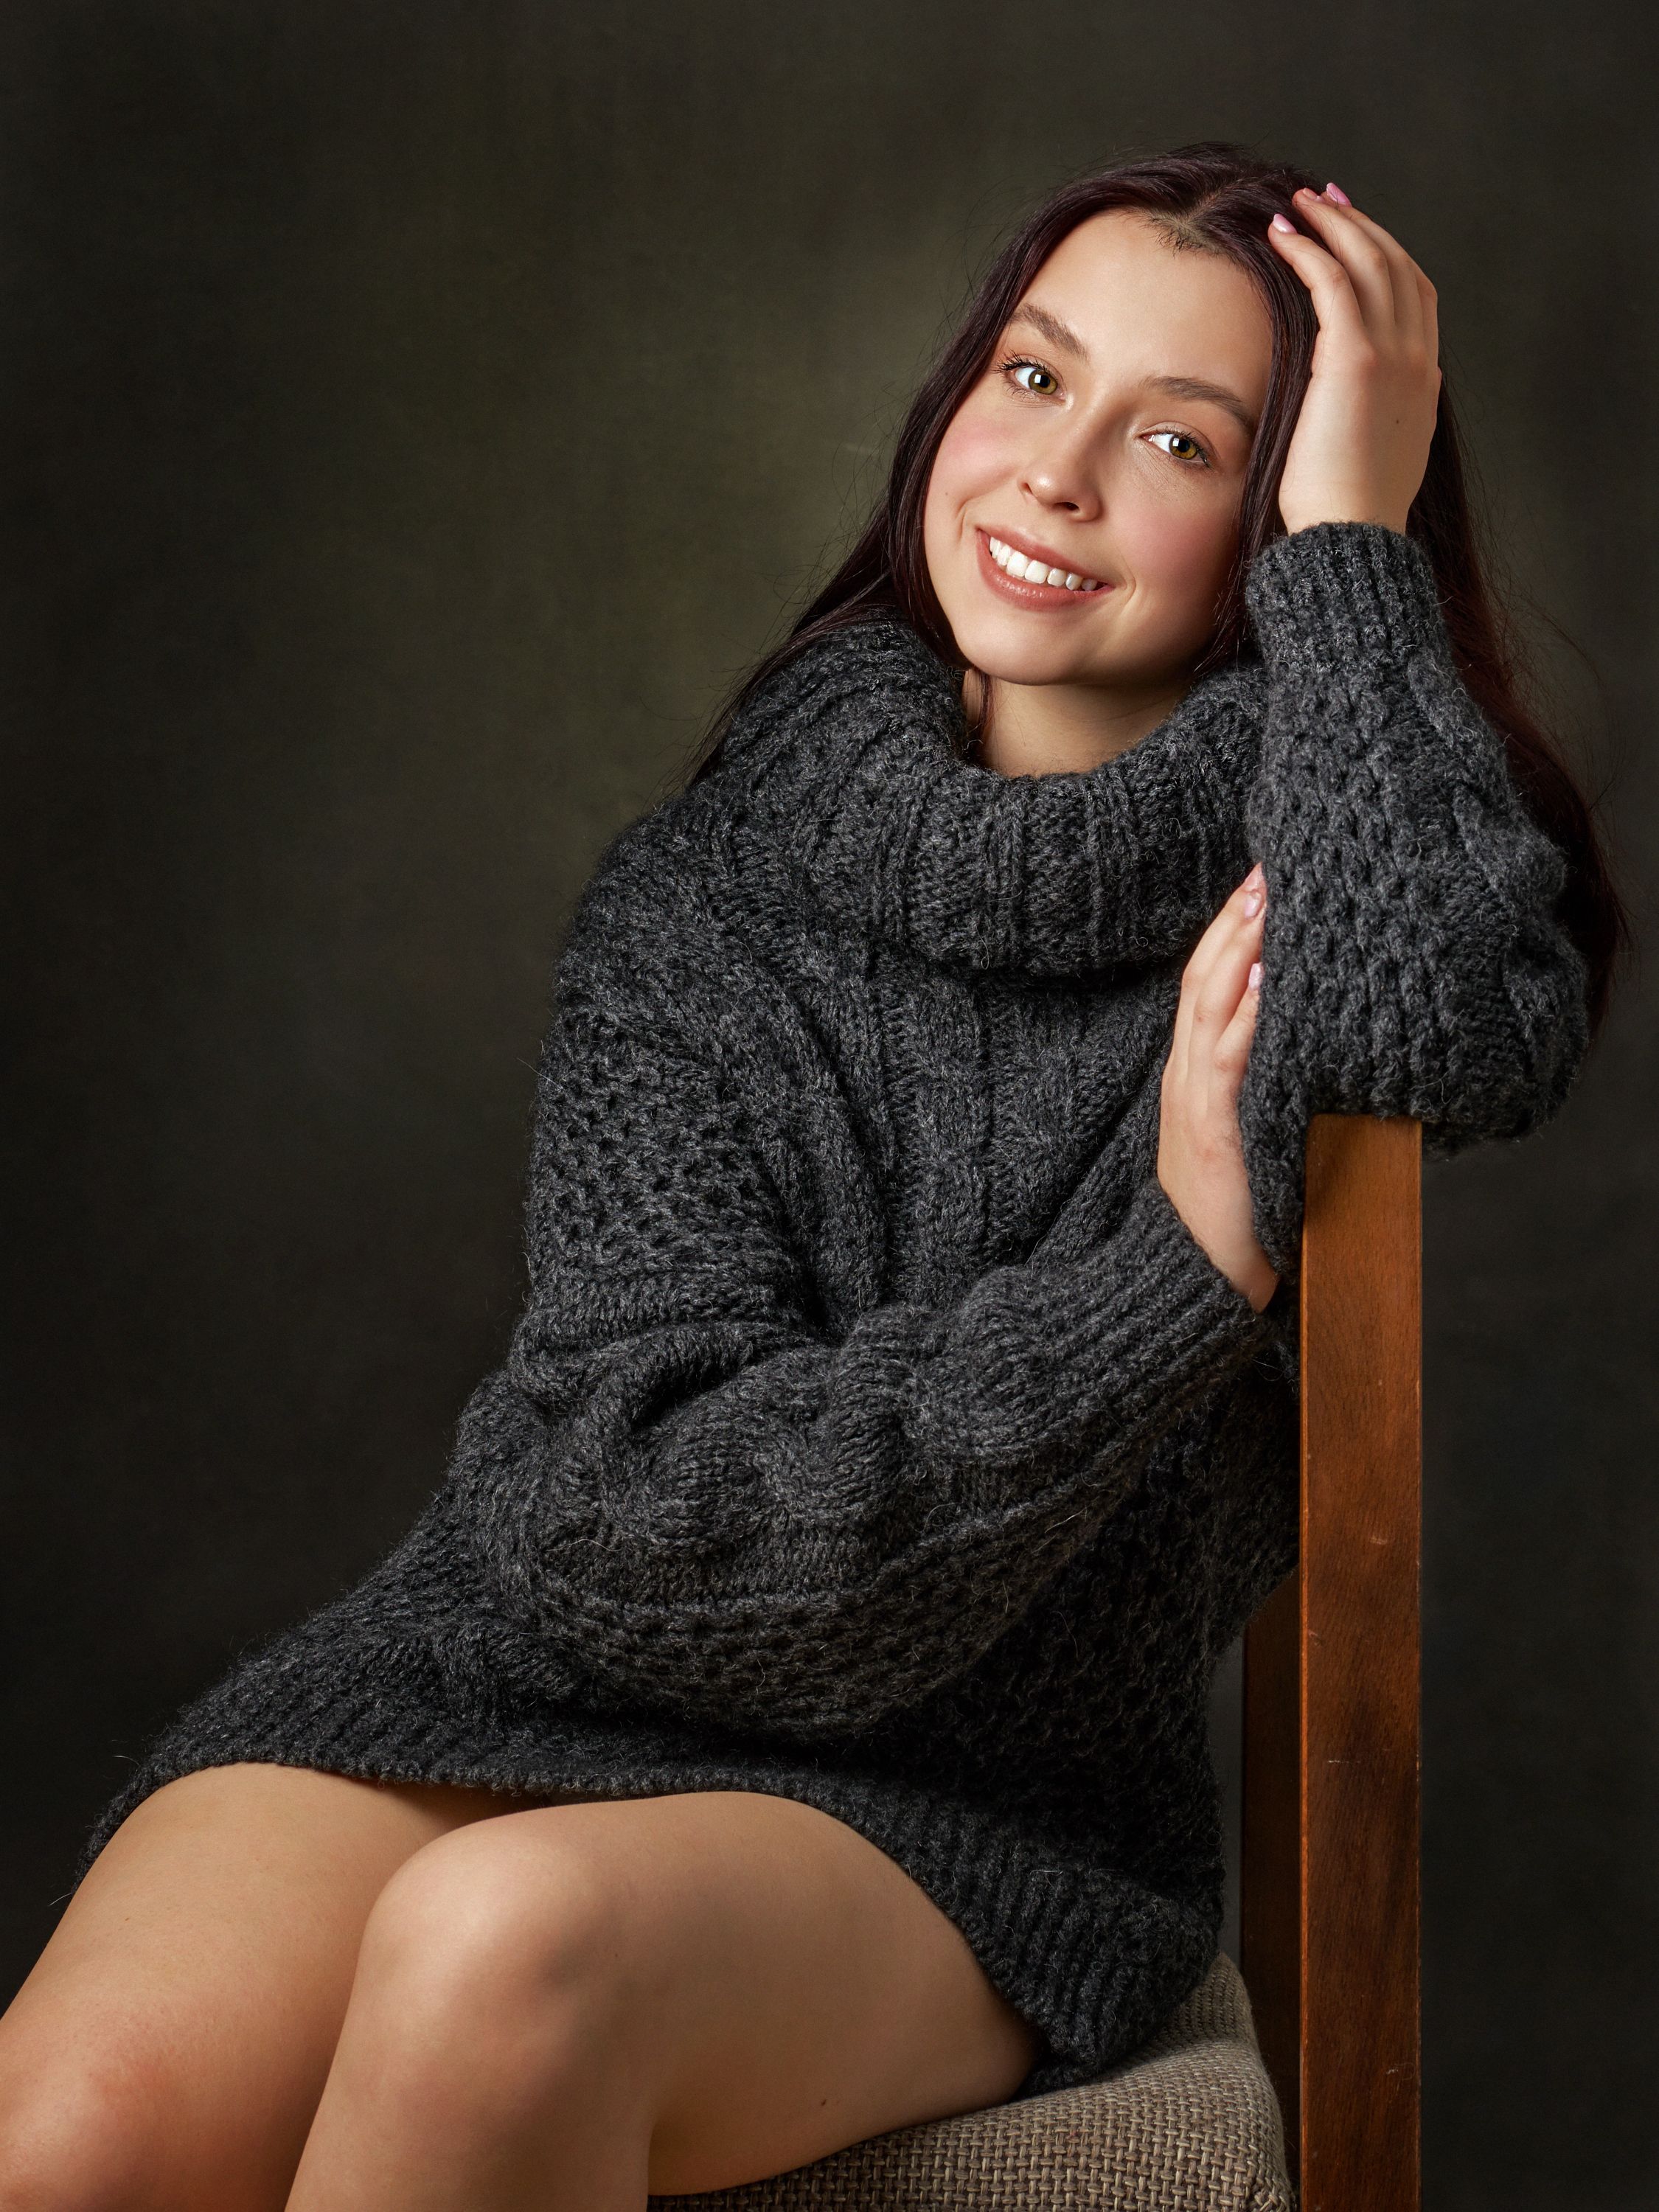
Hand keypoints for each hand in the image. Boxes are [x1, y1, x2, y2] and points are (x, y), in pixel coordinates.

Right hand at [1158, 863, 1278, 1312]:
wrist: (1189, 1279)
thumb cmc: (1234, 1215)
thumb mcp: (1247, 1137)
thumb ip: (1266, 1090)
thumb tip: (1319, 1047)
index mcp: (1191, 1074)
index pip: (1206, 983)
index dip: (1230, 929)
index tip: (1261, 880)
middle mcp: (1186, 1074)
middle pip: (1205, 976)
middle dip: (1235, 917)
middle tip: (1268, 862)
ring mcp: (1194, 1097)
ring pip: (1211, 1001)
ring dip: (1241, 944)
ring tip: (1268, 894)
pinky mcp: (1212, 1127)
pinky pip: (1228, 1056)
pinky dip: (1248, 1010)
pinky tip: (1271, 974)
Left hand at [1265, 182, 1441, 536]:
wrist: (1352, 538)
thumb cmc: (1344, 516)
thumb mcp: (1366, 458)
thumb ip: (1363, 419)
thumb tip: (1339, 411)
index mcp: (1423, 382)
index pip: (1415, 294)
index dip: (1385, 254)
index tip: (1353, 233)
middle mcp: (1416, 360)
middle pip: (1397, 265)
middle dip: (1360, 225)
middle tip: (1324, 199)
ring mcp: (1393, 356)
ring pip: (1370, 262)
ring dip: (1334, 225)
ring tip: (1298, 204)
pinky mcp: (1357, 359)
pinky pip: (1334, 282)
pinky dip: (1309, 251)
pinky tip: (1280, 236)